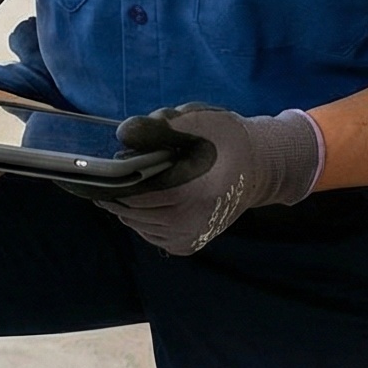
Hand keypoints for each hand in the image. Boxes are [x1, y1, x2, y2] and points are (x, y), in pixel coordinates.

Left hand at [94, 103, 324, 254]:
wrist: (258, 169)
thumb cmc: (225, 140)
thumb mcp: (196, 120)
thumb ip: (158, 127)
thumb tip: (123, 136)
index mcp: (190, 194)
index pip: (132, 195)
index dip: (114, 180)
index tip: (110, 163)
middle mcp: (187, 224)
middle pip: (130, 211)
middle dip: (122, 190)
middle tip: (130, 167)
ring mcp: (187, 239)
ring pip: (135, 223)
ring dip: (130, 203)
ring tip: (146, 180)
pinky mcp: (186, 246)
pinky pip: (147, 232)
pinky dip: (142, 216)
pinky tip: (155, 198)